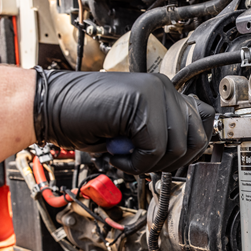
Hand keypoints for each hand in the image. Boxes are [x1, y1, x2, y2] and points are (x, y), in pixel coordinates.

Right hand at [34, 69, 214, 173]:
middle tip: (139, 160)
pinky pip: (155, 148)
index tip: (160, 160)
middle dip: (168, 162)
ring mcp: (155, 91)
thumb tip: (188, 153)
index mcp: (164, 92)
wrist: (49, 109)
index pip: (202, 126)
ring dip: (148, 164)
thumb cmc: (85, 120)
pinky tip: (115, 152)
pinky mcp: (142, 101)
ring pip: (177, 147)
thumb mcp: (133, 131)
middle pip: (196, 140)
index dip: (183, 152)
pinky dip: (135, 162)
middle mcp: (163, 87)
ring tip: (123, 154)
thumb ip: (163, 135)